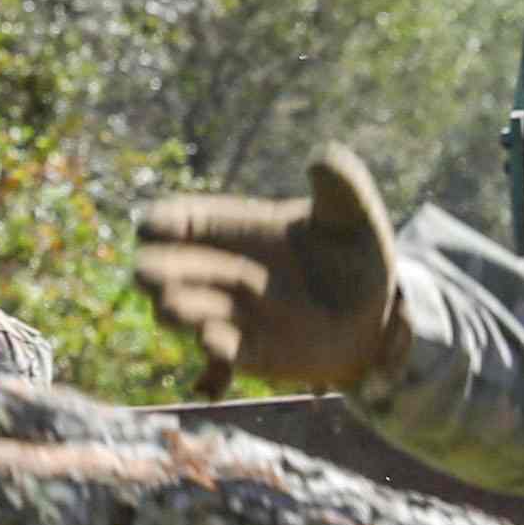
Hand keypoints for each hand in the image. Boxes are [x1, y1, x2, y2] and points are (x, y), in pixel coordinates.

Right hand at [132, 150, 408, 394]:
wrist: (376, 312)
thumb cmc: (356, 253)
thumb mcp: (352, 215)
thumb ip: (342, 184)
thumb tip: (324, 157)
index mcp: (237, 229)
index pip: (187, 221)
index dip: (164, 222)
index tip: (151, 227)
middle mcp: (225, 271)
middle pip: (172, 269)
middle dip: (157, 272)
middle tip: (147, 275)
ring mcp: (234, 313)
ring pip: (187, 312)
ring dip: (178, 314)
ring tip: (175, 311)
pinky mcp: (252, 352)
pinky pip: (223, 358)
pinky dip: (213, 365)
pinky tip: (211, 368)